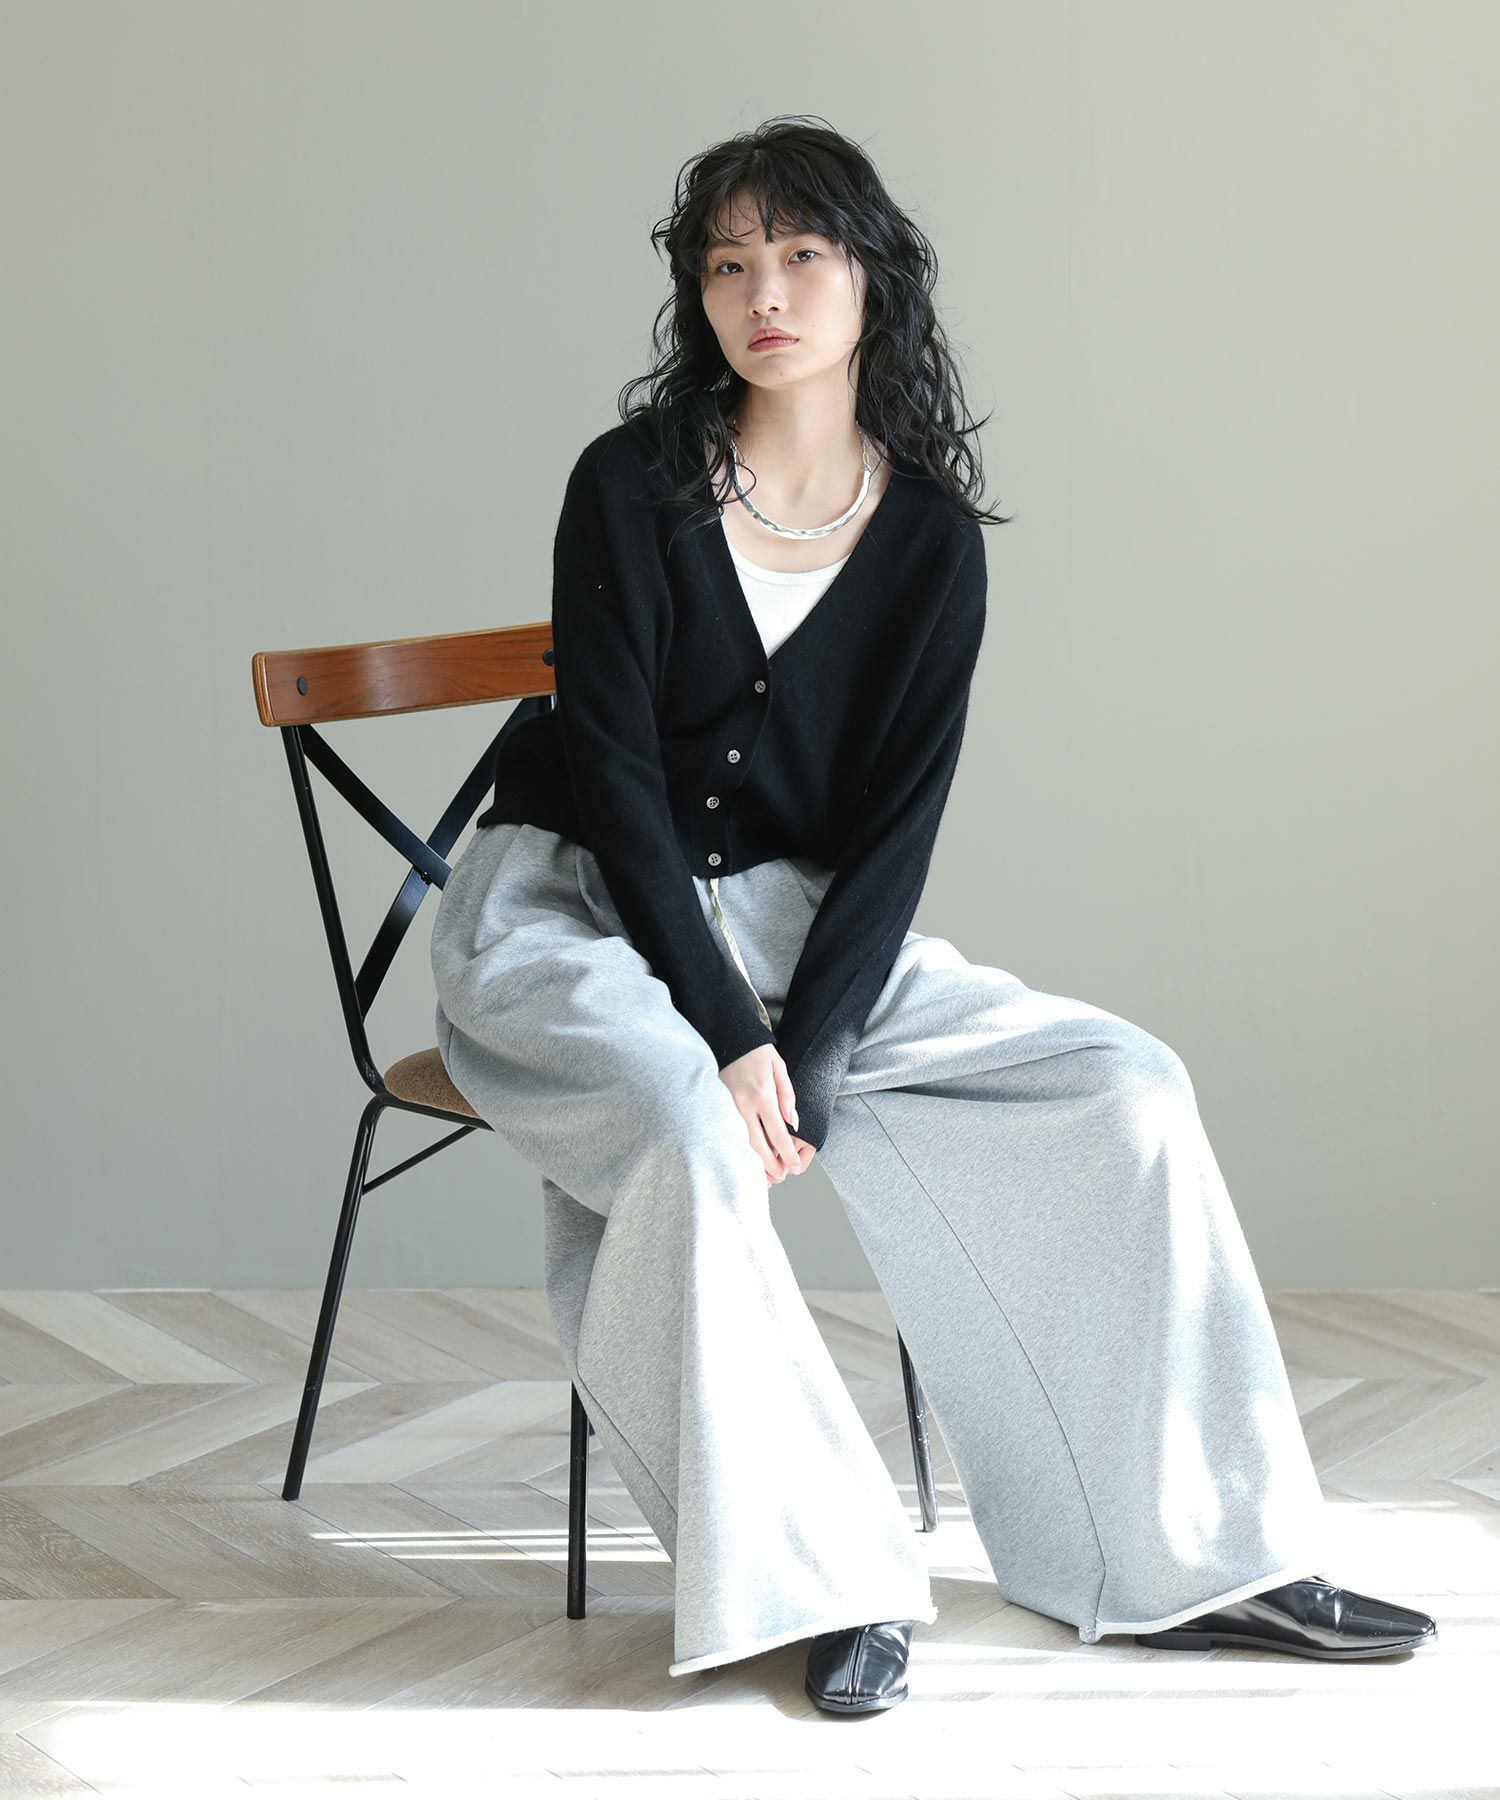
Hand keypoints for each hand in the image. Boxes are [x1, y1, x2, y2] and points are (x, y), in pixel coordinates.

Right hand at [718, 1044, 815, 1184]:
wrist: (726, 1037)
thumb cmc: (756, 1051)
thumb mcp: (778, 1067)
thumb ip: (787, 1096)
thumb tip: (794, 1124)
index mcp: (762, 1095)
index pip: (777, 1133)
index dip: (786, 1154)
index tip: (794, 1167)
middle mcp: (743, 1105)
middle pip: (757, 1145)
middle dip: (770, 1166)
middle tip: (781, 1177)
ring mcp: (727, 1107)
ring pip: (740, 1144)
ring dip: (753, 1163)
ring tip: (765, 1177)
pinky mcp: (716, 1107)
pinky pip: (729, 1135)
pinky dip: (739, 1150)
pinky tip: (746, 1160)